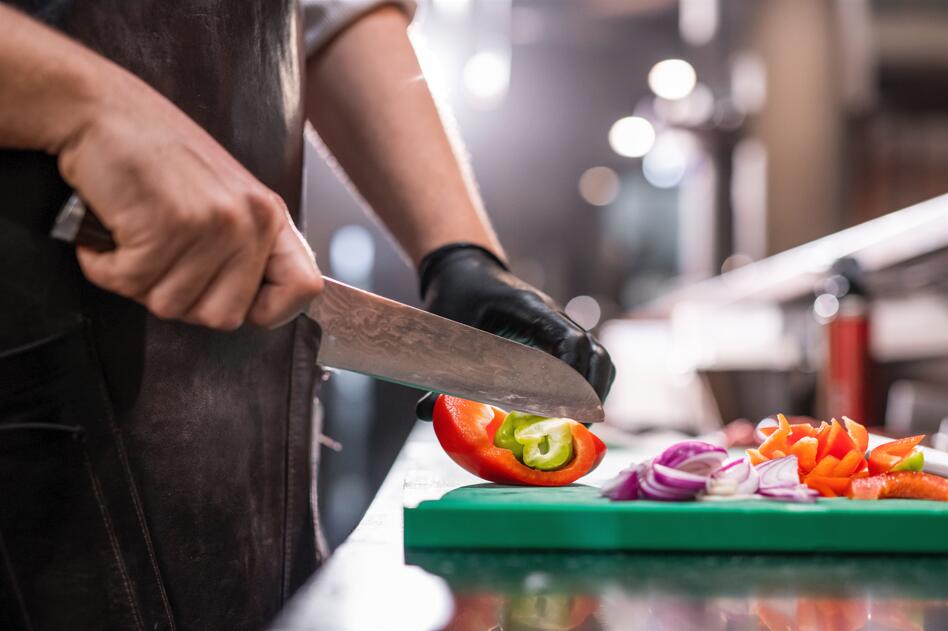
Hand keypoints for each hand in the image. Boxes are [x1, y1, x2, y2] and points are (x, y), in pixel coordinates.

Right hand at [58, 68, 322, 329]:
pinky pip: (131, 284)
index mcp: (269, 216)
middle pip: (224, 317)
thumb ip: (243, 245)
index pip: (304, 288)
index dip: (271, 311)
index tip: (236, 301)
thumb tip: (251, 304)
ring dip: (137, 280)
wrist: (99, 108)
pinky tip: (110, 233)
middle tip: (158, 260)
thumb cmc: (152, 152)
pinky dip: (106, 267)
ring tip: (133, 236)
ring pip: (172, 305)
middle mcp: (249, 222)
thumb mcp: (222, 195)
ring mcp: (212, 225)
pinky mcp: (167, 228)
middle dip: (181, 300)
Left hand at [415, 245, 614, 420]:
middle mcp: (554, 316)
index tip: (567, 411)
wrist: (466, 270)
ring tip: (582, 424)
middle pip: (594, 352)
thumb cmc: (457, 295)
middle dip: (591, 392)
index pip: (570, 342)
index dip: (574, 378)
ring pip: (597, 356)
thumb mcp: (447, 331)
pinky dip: (587, 384)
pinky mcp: (556, 337)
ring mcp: (559, 326)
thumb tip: (424, 413)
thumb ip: (439, 370)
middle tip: (579, 428)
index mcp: (532, 309)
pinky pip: (586, 359)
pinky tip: (572, 411)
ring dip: (595, 389)